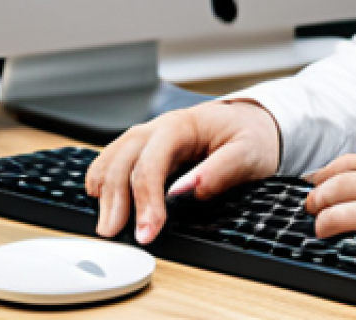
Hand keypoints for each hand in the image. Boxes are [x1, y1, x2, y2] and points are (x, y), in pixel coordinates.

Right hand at [85, 99, 280, 243]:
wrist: (252, 122)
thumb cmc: (251, 136)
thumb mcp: (248, 152)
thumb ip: (220, 170)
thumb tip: (185, 191)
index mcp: (183, 125)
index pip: (152, 162)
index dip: (145, 199)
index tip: (147, 232)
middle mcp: (159, 127)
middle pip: (123, 159)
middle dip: (116, 198)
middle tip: (115, 233)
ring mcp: (149, 136)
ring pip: (112, 157)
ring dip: (104, 191)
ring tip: (107, 224)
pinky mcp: (145, 147)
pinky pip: (113, 159)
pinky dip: (103, 179)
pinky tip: (103, 200)